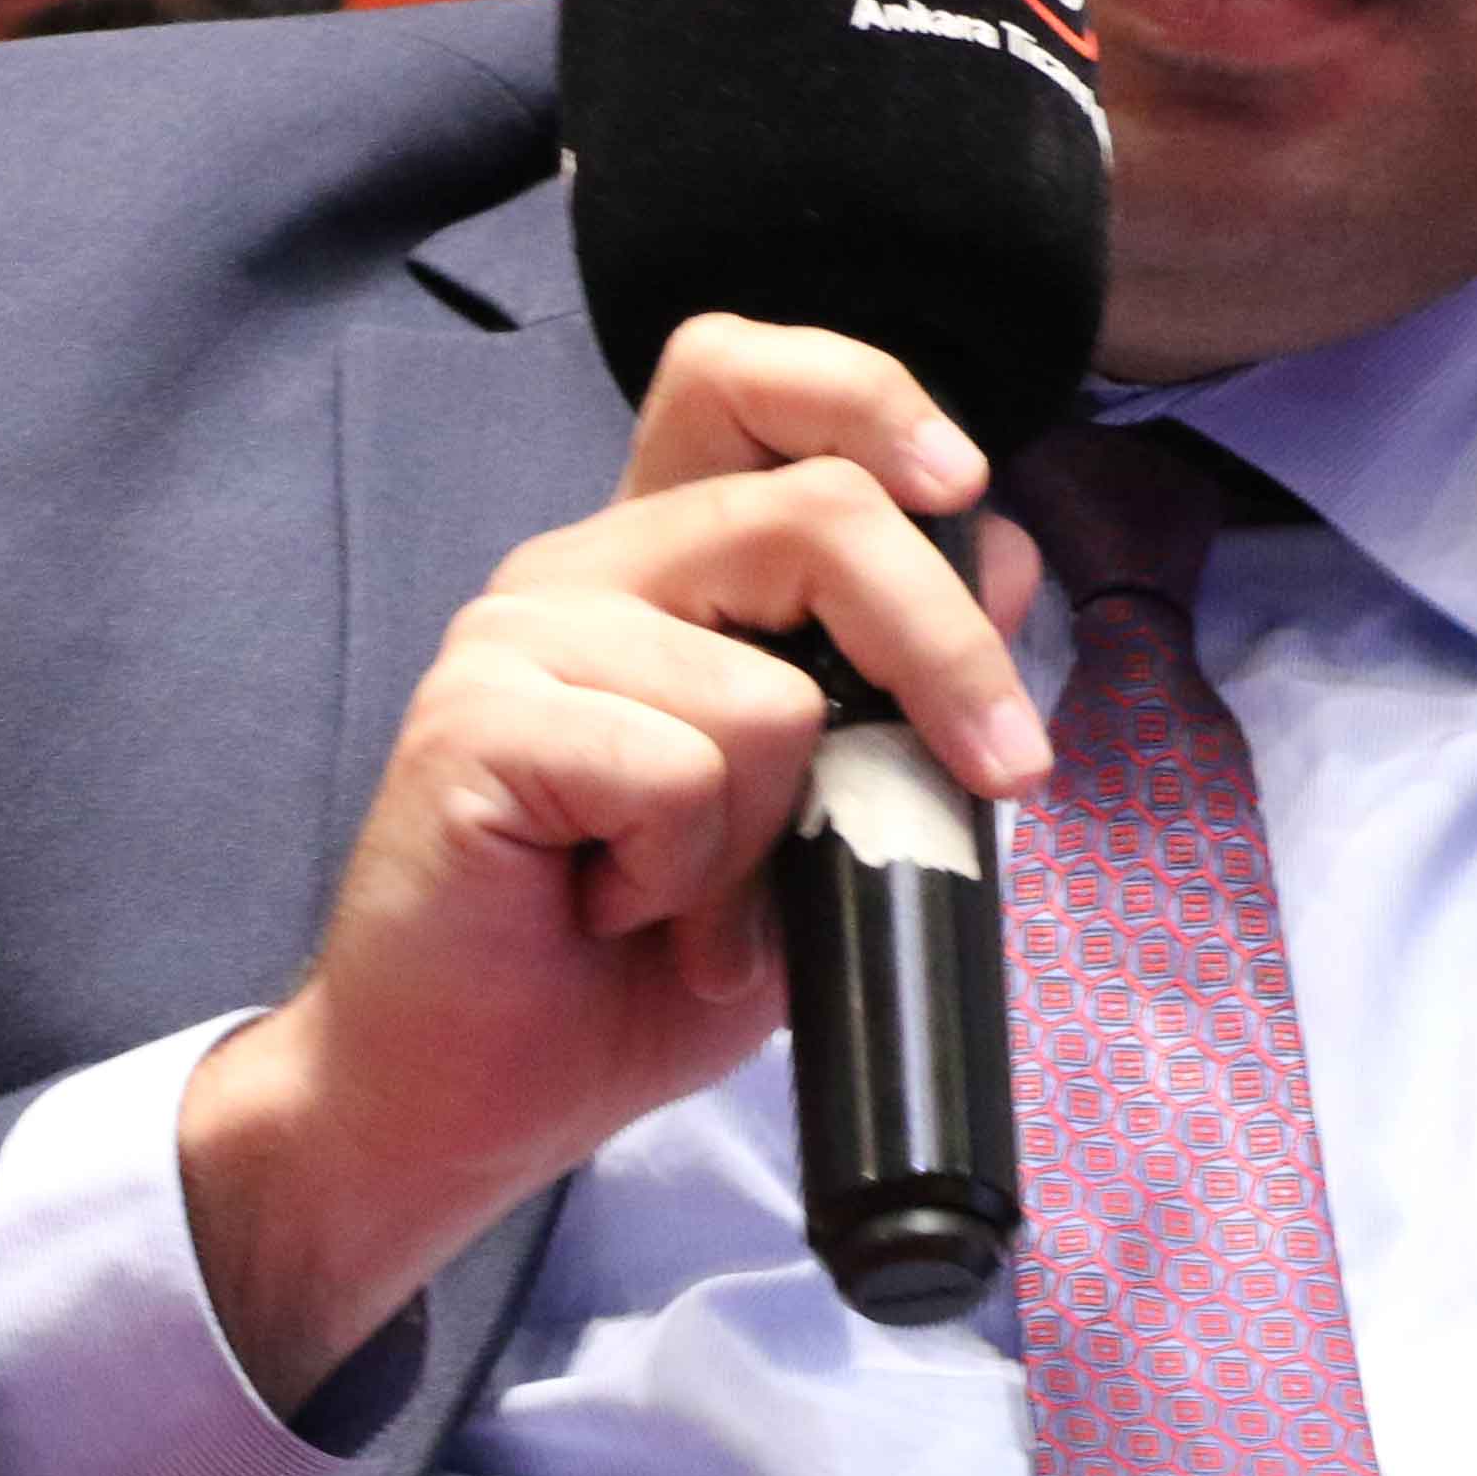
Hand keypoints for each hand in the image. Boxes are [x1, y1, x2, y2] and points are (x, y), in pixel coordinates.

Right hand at [179, 317, 1050, 1401]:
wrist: (469, 1099)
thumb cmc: (635, 964)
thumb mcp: (816, 820)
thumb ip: (897, 691)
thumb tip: (1007, 560)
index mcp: (664, 561)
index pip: (739, 376)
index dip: (863, 395)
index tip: (962, 486)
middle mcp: (587, 566)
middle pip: (815, 508)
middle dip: (943, 649)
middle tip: (1005, 772)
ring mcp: (520, 634)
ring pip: (768, 693)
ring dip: (768, 840)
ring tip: (678, 902)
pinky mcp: (473, 720)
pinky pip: (680, 777)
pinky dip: (686, 883)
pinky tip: (611, 912)